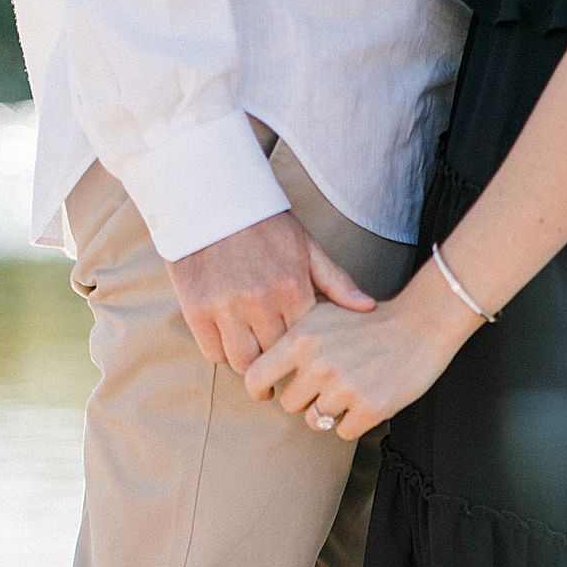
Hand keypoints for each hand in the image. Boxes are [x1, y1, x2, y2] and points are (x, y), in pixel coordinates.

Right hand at [167, 211, 375, 372]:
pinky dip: (222, 353)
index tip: (305, 360)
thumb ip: (337, 282)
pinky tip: (230, 342)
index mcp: (291, 287)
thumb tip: (370, 308)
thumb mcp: (306, 247)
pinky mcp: (196, 309)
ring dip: (250, 366)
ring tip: (256, 363)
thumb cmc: (264, 225)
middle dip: (279, 366)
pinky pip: (214, 353)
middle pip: (275, 359)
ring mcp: (225, 307)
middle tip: (280, 369)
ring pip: (243, 364)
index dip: (306, 355)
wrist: (209, 197)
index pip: (306, 344)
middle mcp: (259, 301)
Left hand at [244, 268, 480, 441]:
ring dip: (331, 412)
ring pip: (316, 421)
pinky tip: (368, 399)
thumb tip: (260, 363)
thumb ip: (293, 336)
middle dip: (306, 399)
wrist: (420, 325)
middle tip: (330, 384)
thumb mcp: (324, 314)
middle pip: (289, 404)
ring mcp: (344, 387)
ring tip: (351, 389)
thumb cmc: (369, 322)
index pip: (256, 377)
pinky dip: (354, 422)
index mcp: (302, 337)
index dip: (260, 391)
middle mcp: (319, 362)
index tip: (269, 394)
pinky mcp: (369, 407)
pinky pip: (344, 432)